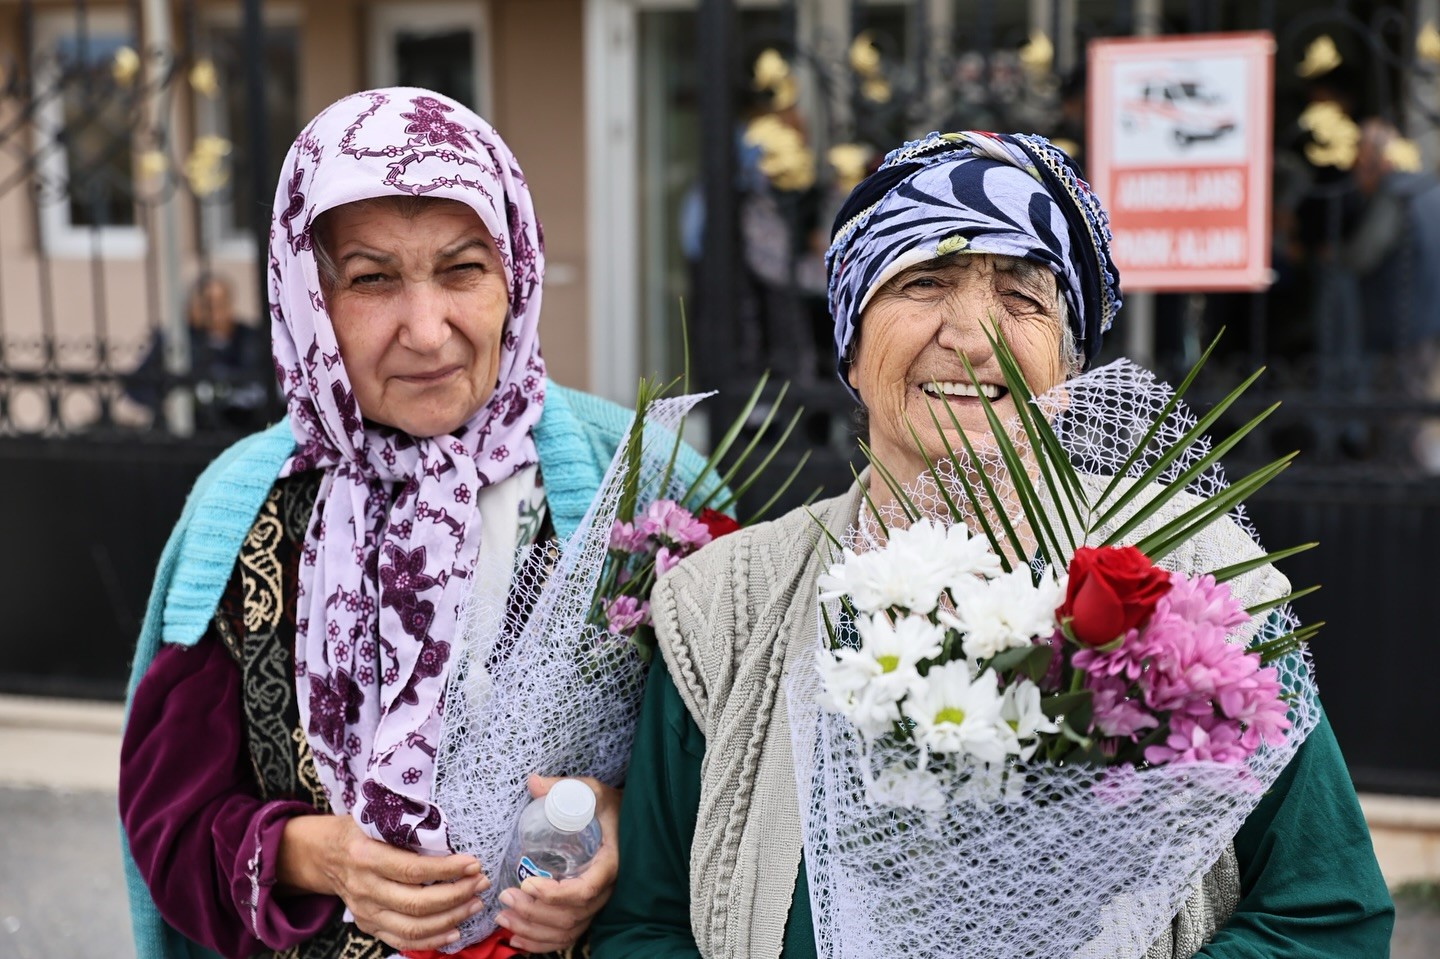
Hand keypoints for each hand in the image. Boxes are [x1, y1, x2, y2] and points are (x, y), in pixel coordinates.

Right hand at [278, 813, 488, 951]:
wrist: (324, 854)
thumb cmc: (359, 830)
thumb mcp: (377, 819)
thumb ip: (407, 827)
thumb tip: (455, 831)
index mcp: (366, 857)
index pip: (413, 870)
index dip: (447, 870)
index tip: (474, 863)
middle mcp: (364, 888)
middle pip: (417, 903)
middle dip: (456, 895)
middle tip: (481, 883)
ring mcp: (365, 912)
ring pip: (413, 927)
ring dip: (451, 918)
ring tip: (475, 904)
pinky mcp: (368, 926)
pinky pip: (403, 940)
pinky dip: (432, 940)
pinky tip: (456, 930)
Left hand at [493, 775, 620, 953]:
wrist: (623, 822)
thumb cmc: (606, 807)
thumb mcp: (590, 792)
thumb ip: (564, 788)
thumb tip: (533, 783)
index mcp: (608, 864)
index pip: (583, 890)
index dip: (554, 894)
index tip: (526, 884)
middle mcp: (605, 889)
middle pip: (571, 915)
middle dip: (534, 912)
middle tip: (505, 898)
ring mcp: (596, 903)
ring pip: (566, 930)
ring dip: (532, 930)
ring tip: (503, 917)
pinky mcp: (586, 909)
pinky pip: (566, 935)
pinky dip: (541, 943)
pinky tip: (516, 939)